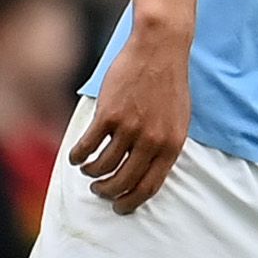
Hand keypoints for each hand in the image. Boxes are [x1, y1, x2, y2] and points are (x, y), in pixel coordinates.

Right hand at [71, 24, 192, 212]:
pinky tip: (77, 156)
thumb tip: (148, 173)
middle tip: (99, 189)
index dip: (131, 202)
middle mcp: (153, 140)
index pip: (150, 186)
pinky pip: (87, 148)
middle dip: (107, 192)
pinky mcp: (109, 115)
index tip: (120, 207)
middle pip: (122, 183)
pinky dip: (78, 157)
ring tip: (88, 169)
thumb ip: (165, 145)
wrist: (160, 50)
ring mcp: (130, 128)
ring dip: (90, 173)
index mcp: (173, 144)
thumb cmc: (169, 84)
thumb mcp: (179, 120)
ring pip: (101, 167)